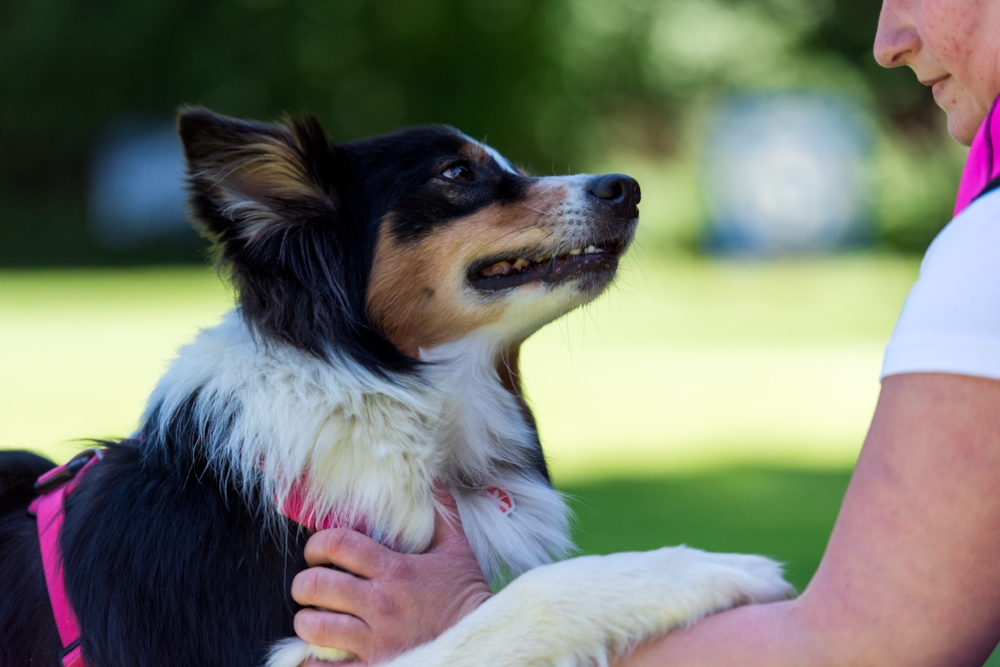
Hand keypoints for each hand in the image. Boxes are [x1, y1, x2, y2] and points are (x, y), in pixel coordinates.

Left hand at [292, 484, 491, 664]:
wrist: (481, 640)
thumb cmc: (465, 596)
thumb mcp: (457, 549)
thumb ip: (441, 513)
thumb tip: (430, 481)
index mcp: (395, 570)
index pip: (339, 544)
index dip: (317, 543)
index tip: (316, 550)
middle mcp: (380, 603)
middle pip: (317, 585)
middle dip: (304, 583)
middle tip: (309, 584)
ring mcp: (375, 638)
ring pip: (315, 626)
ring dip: (306, 620)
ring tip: (313, 616)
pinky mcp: (375, 666)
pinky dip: (311, 663)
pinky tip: (312, 655)